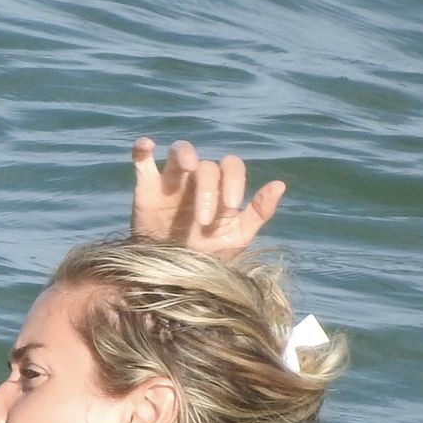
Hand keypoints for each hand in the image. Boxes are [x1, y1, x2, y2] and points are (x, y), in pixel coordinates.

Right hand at [130, 136, 284, 257]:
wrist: (171, 277)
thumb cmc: (206, 256)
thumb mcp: (237, 238)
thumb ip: (258, 212)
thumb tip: (279, 184)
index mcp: (220, 188)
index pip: (231, 167)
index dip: (234, 180)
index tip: (231, 205)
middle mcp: (196, 180)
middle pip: (206, 165)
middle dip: (208, 190)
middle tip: (203, 220)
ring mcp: (171, 182)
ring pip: (179, 152)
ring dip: (185, 153)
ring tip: (188, 166)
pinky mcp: (146, 189)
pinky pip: (142, 162)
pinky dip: (142, 150)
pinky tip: (146, 145)